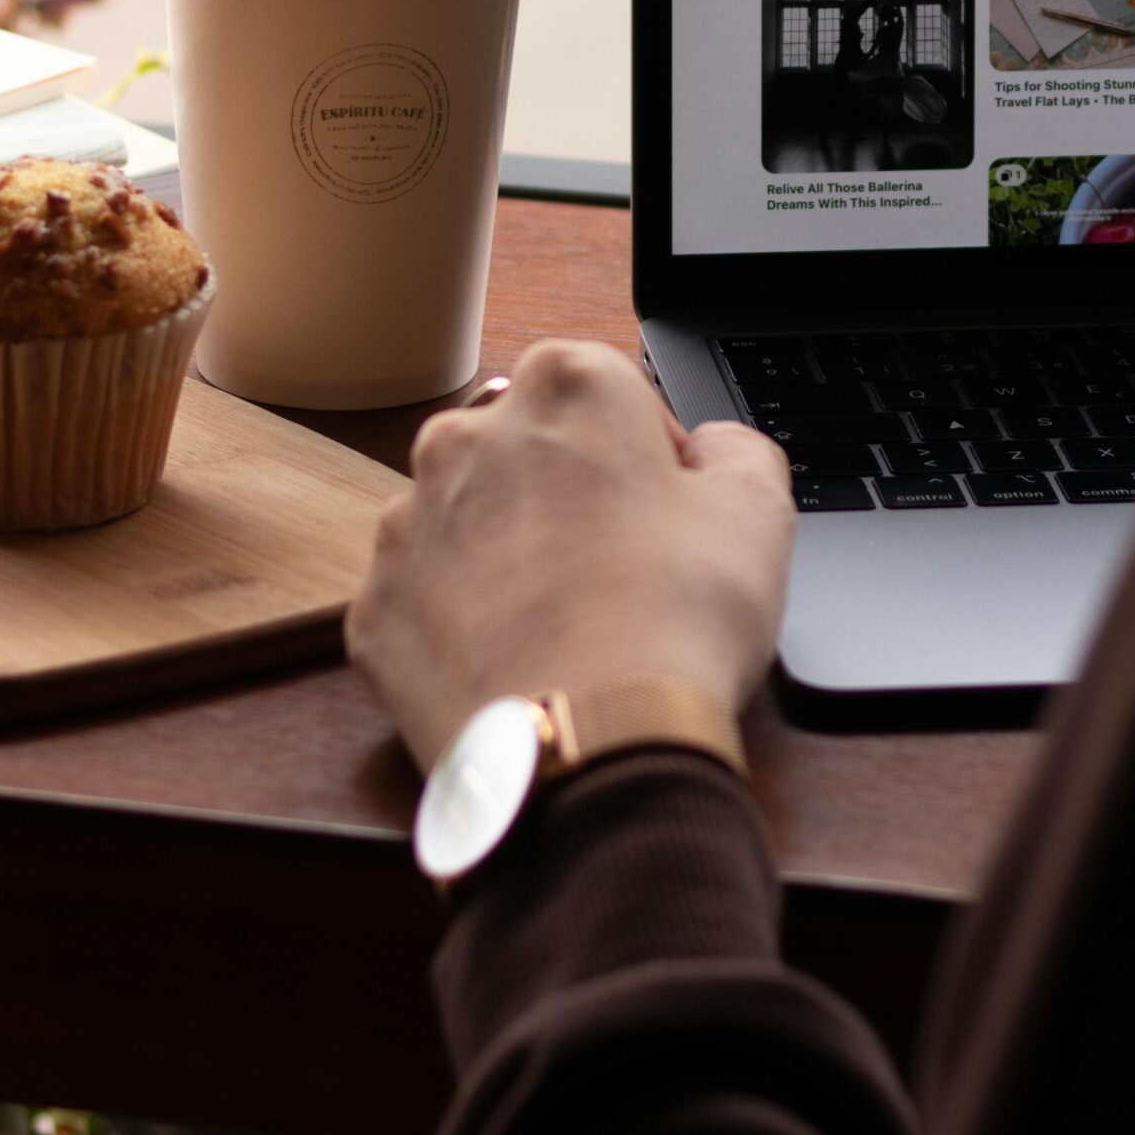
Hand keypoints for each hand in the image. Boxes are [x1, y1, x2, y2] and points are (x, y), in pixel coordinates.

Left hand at [345, 340, 794, 770]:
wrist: (588, 746)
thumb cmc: (674, 621)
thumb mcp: (759, 512)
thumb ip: (736, 450)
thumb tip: (711, 450)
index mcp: (564, 388)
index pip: (609, 388)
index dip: (649, 452)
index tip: (671, 508)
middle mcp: (467, 435)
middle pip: (526, 448)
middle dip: (568, 493)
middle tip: (622, 569)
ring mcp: (408, 523)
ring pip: (467, 520)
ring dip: (509, 554)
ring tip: (568, 624)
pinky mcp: (375, 606)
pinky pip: (426, 599)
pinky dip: (464, 622)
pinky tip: (517, 660)